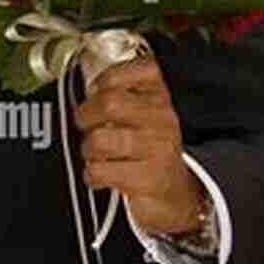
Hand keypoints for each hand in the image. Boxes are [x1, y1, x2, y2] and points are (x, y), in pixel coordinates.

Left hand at [75, 58, 203, 235]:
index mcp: (160, 96)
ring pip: (100, 139)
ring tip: (97, 153)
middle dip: (86, 114)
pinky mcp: (149, 178)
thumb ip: (119, 91)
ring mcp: (158, 149)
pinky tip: (102, 174)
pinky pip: (100, 170)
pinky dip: (92, 174)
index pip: (136, 70)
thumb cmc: (149, 147)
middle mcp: (163, 118)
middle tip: (86, 124)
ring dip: (88, 149)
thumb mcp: (141, 112)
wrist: (176, 193)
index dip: (105, 79)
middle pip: (110, 102)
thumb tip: (87, 86)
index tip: (97, 91)